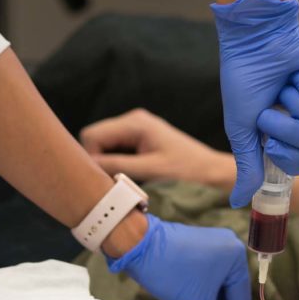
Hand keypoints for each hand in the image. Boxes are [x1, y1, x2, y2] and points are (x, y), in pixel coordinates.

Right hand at [80, 109, 232, 187]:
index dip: (90, 156)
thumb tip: (89, 167)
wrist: (209, 170)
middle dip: (97, 158)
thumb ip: (117, 165)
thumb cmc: (186, 170)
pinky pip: (115, 147)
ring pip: (104, 143)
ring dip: (107, 161)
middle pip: (95, 137)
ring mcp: (136, 127)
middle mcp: (133, 119)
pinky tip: (127, 173)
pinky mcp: (139, 136)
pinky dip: (115, 160)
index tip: (100, 177)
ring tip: (121, 178)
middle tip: (110, 180)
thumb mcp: (150, 169)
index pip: (92, 134)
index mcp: (135, 122)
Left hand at [107, 214, 251, 299]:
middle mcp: (229, 246)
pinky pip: (208, 275)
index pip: (240, 297)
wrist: (137, 245)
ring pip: (218, 284)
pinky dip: (204, 292)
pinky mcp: (199, 245)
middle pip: (230, 290)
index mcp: (236, 255)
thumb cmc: (170, 271)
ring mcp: (214, 243)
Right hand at [213, 0, 298, 207]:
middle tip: (272, 110)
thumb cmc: (243, 80)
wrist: (252, 41)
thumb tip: (236, 203)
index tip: (272, 144)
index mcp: (283, 134)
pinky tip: (298, 75)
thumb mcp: (241, 129)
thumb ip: (247, 166)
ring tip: (284, 88)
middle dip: (291, 130)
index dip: (290, 158)